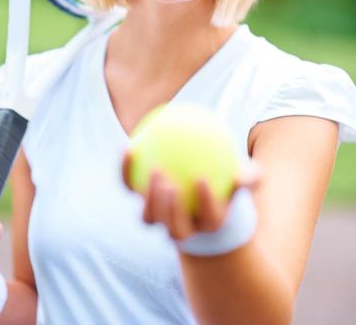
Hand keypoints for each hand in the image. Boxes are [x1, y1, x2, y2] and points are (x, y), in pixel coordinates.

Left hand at [122, 152, 259, 241]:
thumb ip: (248, 177)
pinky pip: (130, 188)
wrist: (199, 198)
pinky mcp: (141, 202)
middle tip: (169, 183)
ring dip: (149, 199)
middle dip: (170, 210)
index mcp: (210, 222)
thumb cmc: (224, 184)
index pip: (210, 218)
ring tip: (153, 171)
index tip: (202, 179)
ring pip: (149, 218)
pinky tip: (127, 147)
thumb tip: (248, 174)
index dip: (206, 203)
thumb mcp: (241, 180)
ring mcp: (160, 219)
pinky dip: (126, 171)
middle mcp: (183, 228)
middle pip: (175, 228)